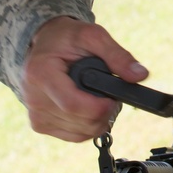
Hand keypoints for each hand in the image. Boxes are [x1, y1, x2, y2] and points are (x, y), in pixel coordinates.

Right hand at [21, 16, 148, 141]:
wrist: (45, 43)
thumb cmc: (67, 38)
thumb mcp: (93, 36)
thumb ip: (117, 55)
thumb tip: (140, 75)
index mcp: (41, 74)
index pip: (74, 105)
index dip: (101, 107)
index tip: (113, 98)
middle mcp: (33, 98)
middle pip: (81, 123)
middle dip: (104, 112)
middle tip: (108, 94)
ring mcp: (35, 114)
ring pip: (80, 134)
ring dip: (98, 120)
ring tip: (97, 98)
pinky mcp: (40, 124)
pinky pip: (74, 136)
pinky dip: (88, 126)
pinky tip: (88, 108)